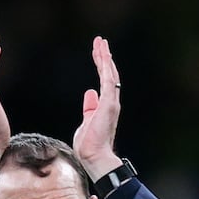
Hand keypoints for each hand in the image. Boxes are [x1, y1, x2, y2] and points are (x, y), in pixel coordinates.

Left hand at [72, 36, 122, 179]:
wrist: (94, 157)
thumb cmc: (90, 145)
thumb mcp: (86, 121)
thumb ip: (89, 107)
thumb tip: (90, 93)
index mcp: (106, 105)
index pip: (104, 80)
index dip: (101, 65)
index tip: (98, 52)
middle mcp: (111, 102)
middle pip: (109, 74)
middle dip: (104, 56)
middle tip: (100, 41)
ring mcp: (111, 103)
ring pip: (110, 74)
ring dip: (105, 57)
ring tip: (101, 43)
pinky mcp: (108, 104)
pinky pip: (108, 81)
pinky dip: (106, 67)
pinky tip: (103, 55)